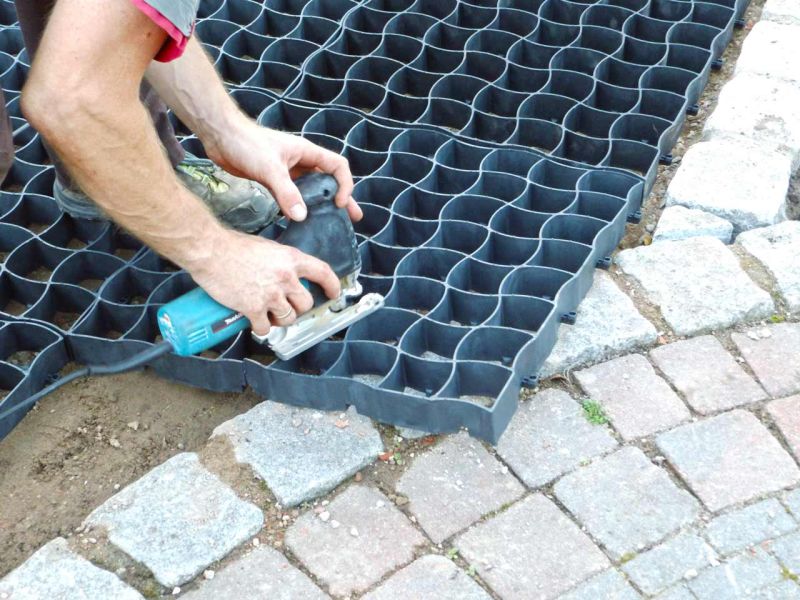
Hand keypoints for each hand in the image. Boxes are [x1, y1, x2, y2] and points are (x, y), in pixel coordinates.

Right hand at [191, 229, 340, 335]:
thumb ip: (279, 261)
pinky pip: (265, 328)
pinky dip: (261, 328)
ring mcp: (271, 295)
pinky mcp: (254, 308)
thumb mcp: (266, 247)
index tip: (333, 293)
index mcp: (291, 259)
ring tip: (268, 314)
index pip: (322, 272)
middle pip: (306, 303)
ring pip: (288, 318)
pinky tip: (254, 323)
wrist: (210, 251)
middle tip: (286, 306)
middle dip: (298, 308)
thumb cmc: (232, 245)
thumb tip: (282, 273)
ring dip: (280, 319)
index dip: (332, 285)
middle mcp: (285, 278)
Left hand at [205, 118, 362, 222]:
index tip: (339, 204)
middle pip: (329, 181)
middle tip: (352, 218)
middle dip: (342, 199)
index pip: (338, 167)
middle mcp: (301, 161)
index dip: (344, 185)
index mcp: (307, 152)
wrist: (219, 135)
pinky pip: (292, 196)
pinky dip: (299, 207)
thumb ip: (286, 193)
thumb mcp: (270, 168)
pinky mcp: (273, 180)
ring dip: (321, 205)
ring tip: (331, 223)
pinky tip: (300, 221)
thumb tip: (301, 217)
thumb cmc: (246, 142)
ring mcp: (287, 171)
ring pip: (311, 190)